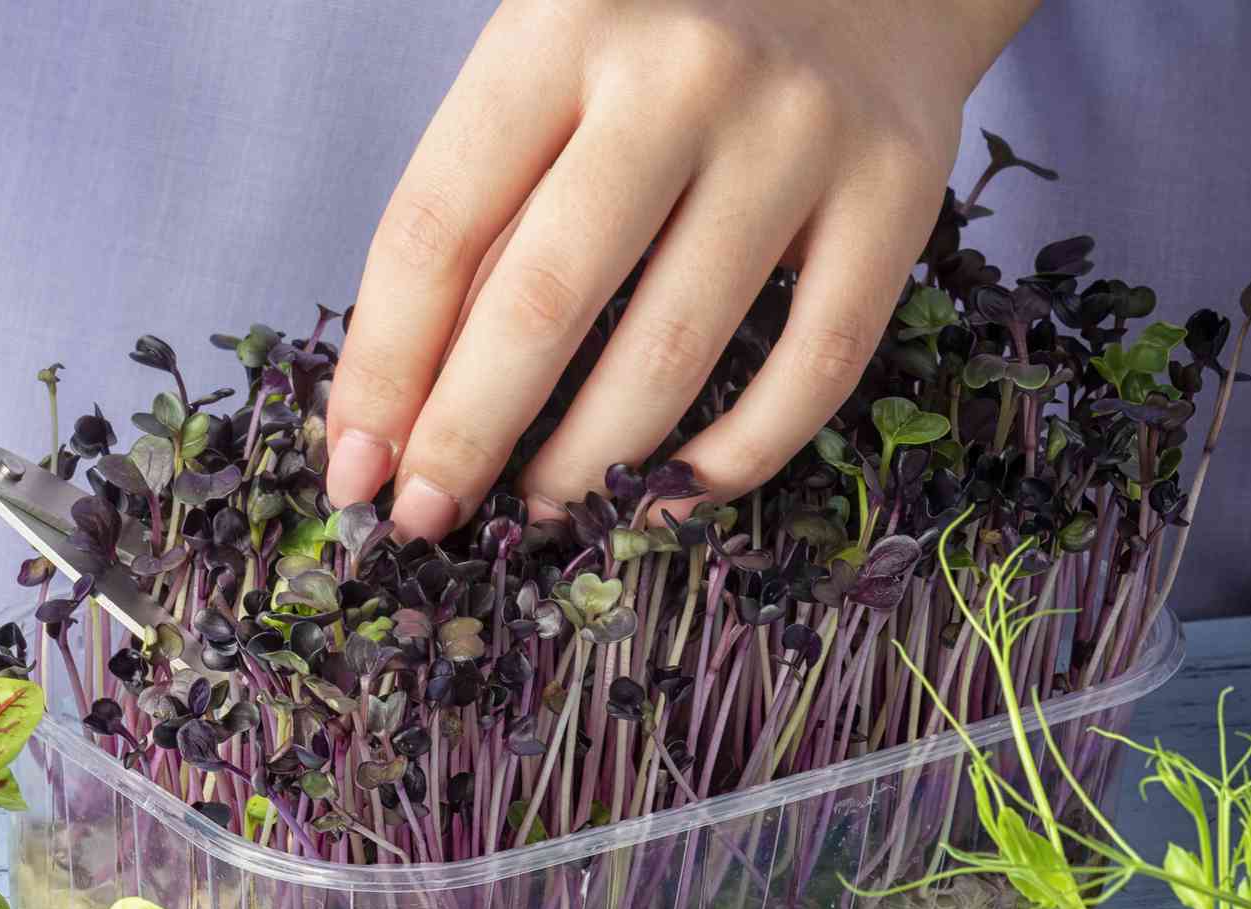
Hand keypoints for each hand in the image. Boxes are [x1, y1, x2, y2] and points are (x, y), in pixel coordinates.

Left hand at [326, 0, 1037, 539]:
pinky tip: (664, 500)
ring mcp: (799, 134)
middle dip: (467, 436)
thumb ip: (486, 218)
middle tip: (427, 518)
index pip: (438, 227)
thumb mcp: (549, 80)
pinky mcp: (897, 193)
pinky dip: (731, 461)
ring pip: (672, 350)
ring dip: (587, 467)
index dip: (383, 367)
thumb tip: (399, 411)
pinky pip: (811, 369)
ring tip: (535, 514)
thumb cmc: (663, 43)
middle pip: (544, 301)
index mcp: (560, 28)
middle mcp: (683, 73)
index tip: (352, 466)